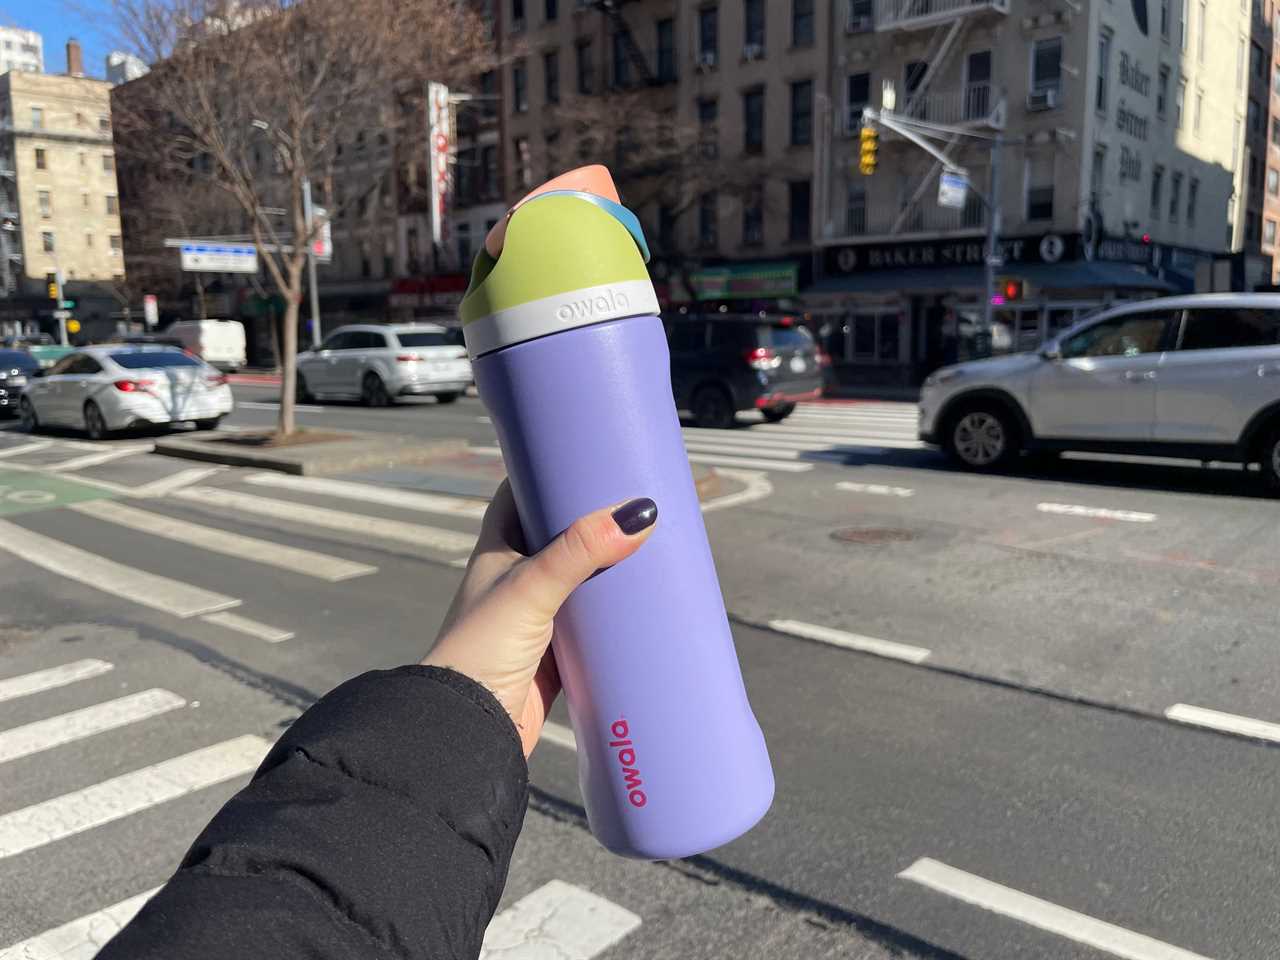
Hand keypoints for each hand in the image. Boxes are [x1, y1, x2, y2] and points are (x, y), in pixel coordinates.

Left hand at [423, 480, 656, 755]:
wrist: (468, 728)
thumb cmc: (481, 649)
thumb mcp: (532, 588)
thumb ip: (580, 551)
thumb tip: (638, 513)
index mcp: (498, 550)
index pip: (522, 495)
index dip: (549, 473)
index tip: (588, 454)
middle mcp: (516, 579)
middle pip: (561, 536)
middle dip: (595, 522)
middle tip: (638, 500)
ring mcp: (538, 617)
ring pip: (582, 581)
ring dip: (610, 570)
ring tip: (654, 545)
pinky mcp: (558, 655)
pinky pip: (595, 626)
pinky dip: (616, 617)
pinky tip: (647, 607)